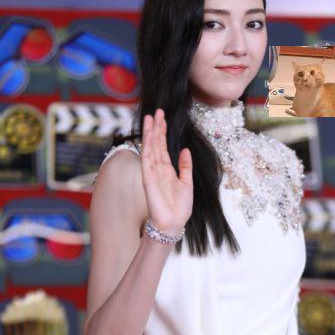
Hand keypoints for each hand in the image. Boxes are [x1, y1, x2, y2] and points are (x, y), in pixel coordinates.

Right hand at [141, 108, 192, 235]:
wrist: (173, 223)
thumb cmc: (180, 208)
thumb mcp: (187, 183)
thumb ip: (185, 166)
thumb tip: (185, 149)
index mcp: (168, 170)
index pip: (163, 147)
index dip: (163, 132)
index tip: (163, 117)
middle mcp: (158, 169)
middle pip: (156, 144)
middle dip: (156, 127)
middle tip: (157, 111)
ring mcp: (152, 173)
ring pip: (150, 148)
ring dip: (150, 132)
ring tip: (151, 117)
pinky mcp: (148, 178)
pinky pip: (147, 159)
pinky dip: (148, 146)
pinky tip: (149, 134)